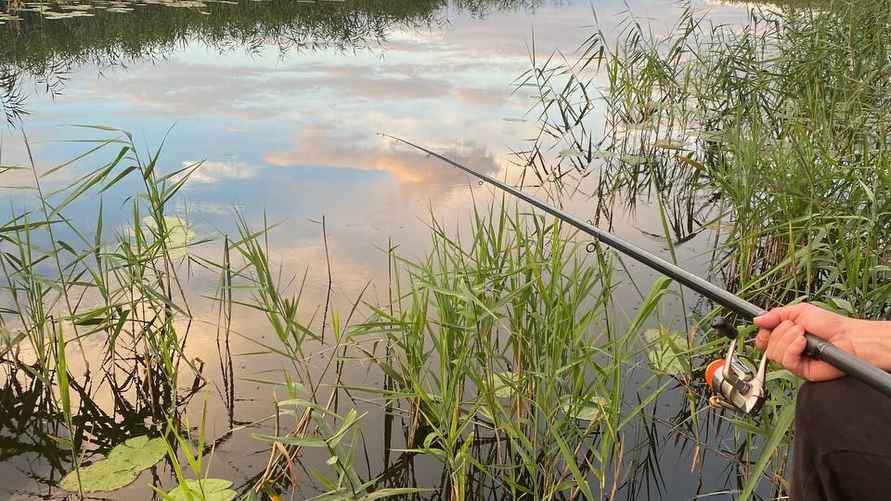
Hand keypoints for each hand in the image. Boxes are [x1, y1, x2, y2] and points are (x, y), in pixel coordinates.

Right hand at [753, 303, 887, 381]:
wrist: (849, 338)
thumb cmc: (832, 325)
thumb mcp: (800, 311)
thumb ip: (776, 314)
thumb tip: (757, 319)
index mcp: (786, 335)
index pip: (763, 338)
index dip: (763, 333)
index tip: (768, 327)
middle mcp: (789, 348)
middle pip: (767, 346)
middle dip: (780, 333)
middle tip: (797, 328)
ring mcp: (795, 360)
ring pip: (774, 355)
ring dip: (788, 341)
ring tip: (803, 335)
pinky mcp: (801, 370)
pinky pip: (787, 362)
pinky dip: (792, 350)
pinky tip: (803, 344)